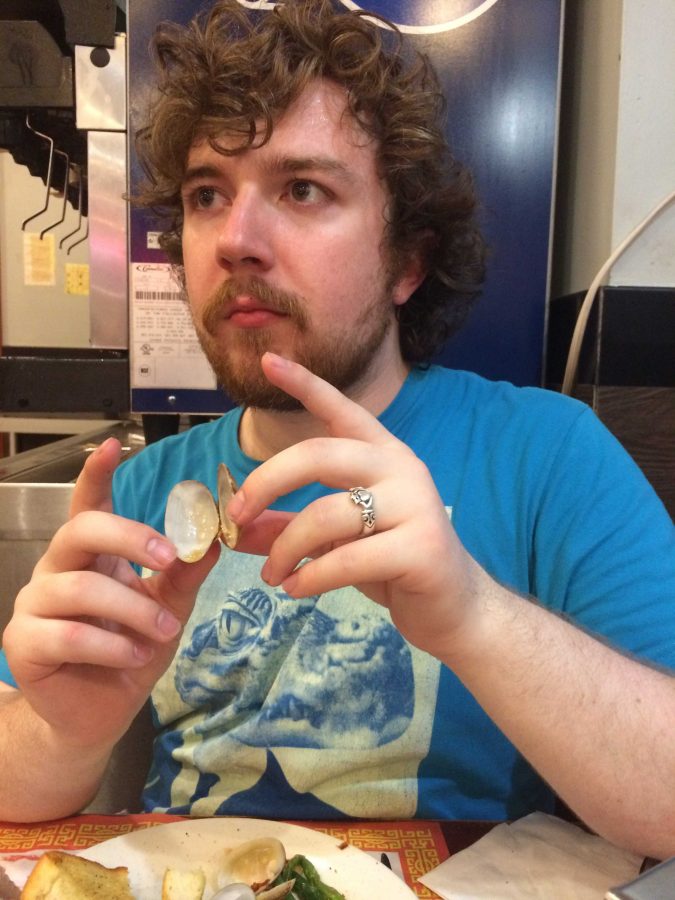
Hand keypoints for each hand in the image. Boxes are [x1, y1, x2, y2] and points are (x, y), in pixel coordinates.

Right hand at [3, 437, 218, 749]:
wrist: (99, 714)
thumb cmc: (130, 652)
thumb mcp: (167, 610)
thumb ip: (183, 575)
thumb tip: (212, 539)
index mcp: (90, 554)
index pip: (87, 504)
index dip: (95, 474)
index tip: (110, 445)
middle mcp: (56, 569)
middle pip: (80, 530)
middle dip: (129, 538)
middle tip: (170, 558)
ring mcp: (34, 604)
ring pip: (81, 589)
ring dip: (133, 609)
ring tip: (164, 632)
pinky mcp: (23, 643)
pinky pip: (67, 634)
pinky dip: (110, 646)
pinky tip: (135, 656)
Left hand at [228, 353, 480, 656]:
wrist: (456, 607)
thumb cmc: (394, 565)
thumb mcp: (336, 541)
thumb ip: (289, 528)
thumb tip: (235, 530)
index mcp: (382, 455)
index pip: (342, 409)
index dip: (305, 384)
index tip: (269, 360)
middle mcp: (400, 468)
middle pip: (318, 454)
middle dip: (266, 481)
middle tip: (237, 514)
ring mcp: (414, 505)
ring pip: (325, 515)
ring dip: (285, 548)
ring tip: (273, 575)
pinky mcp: (421, 548)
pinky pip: (347, 559)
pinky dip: (311, 577)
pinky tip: (297, 589)